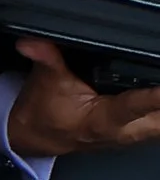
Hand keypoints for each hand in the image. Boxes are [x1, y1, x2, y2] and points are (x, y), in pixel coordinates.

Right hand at [5, 36, 159, 163]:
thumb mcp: (43, 82)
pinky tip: (159, 94)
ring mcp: (133, 136)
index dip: (154, 97)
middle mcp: (124, 133)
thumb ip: (46, 58)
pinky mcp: (137, 134)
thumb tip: (32, 42)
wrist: (37, 135)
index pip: (134, 106)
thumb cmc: (43, 112)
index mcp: (103, 121)